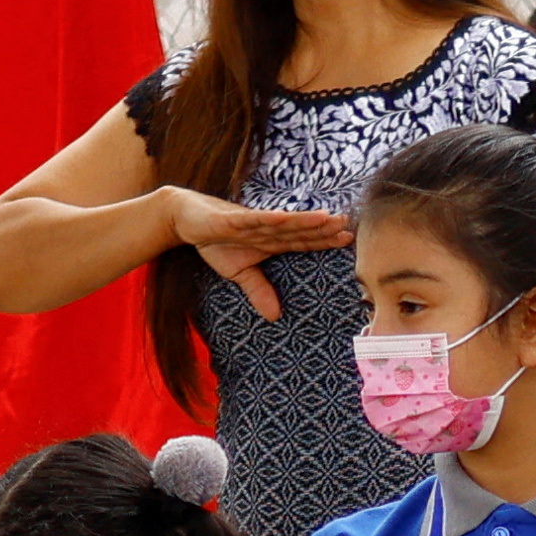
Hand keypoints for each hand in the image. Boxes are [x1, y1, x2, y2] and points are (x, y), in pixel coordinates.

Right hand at [169, 187, 351, 317]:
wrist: (187, 218)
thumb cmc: (216, 241)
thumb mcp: (238, 273)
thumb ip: (258, 290)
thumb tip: (275, 317)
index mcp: (270, 241)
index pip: (301, 242)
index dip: (323, 241)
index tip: (347, 240)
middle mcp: (265, 229)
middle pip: (298, 230)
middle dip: (323, 229)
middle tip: (348, 226)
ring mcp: (250, 222)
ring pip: (282, 222)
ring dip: (303, 220)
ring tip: (326, 218)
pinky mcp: (231, 219)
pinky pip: (253, 220)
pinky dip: (269, 219)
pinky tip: (286, 217)